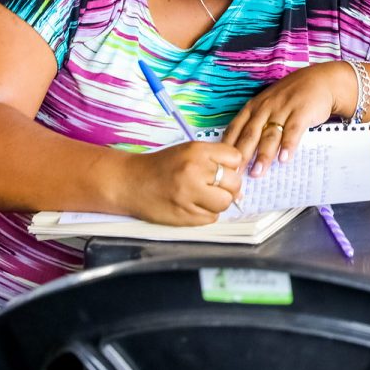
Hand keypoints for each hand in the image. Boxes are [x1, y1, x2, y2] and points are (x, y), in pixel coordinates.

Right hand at [122, 141, 244, 225]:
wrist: (129, 182)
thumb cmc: (162, 166)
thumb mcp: (189, 151)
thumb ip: (215, 160)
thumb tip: (239, 179)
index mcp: (197, 152)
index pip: (235, 158)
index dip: (231, 166)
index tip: (222, 170)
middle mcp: (194, 172)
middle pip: (234, 183)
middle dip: (229, 187)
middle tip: (215, 187)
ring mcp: (188, 195)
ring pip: (225, 203)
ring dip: (219, 202)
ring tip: (205, 197)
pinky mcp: (184, 215)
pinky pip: (211, 218)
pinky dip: (207, 214)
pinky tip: (194, 206)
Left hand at [222, 64, 344, 175]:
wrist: (321, 80)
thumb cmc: (291, 96)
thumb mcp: (268, 105)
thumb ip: (256, 124)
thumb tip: (243, 152)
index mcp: (253, 107)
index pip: (235, 129)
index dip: (227, 148)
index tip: (222, 166)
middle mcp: (265, 108)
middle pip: (250, 134)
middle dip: (242, 156)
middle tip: (235, 175)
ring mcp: (283, 109)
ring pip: (270, 135)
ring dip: (263, 155)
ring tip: (257, 172)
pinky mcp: (302, 112)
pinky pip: (293, 130)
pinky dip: (288, 145)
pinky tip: (284, 158)